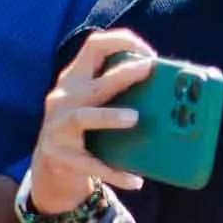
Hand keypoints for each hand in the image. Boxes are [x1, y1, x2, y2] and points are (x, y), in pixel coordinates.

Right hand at [30, 29, 155, 214]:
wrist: (50, 169)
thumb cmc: (83, 129)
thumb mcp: (93, 102)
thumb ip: (118, 88)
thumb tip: (172, 87)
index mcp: (74, 80)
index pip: (93, 46)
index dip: (121, 42)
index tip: (148, 54)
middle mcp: (63, 99)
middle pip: (94, 84)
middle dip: (121, 75)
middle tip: (147, 70)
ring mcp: (59, 128)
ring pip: (84, 117)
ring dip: (110, 116)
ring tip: (134, 118)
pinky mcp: (63, 157)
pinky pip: (92, 165)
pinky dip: (115, 172)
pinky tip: (136, 181)